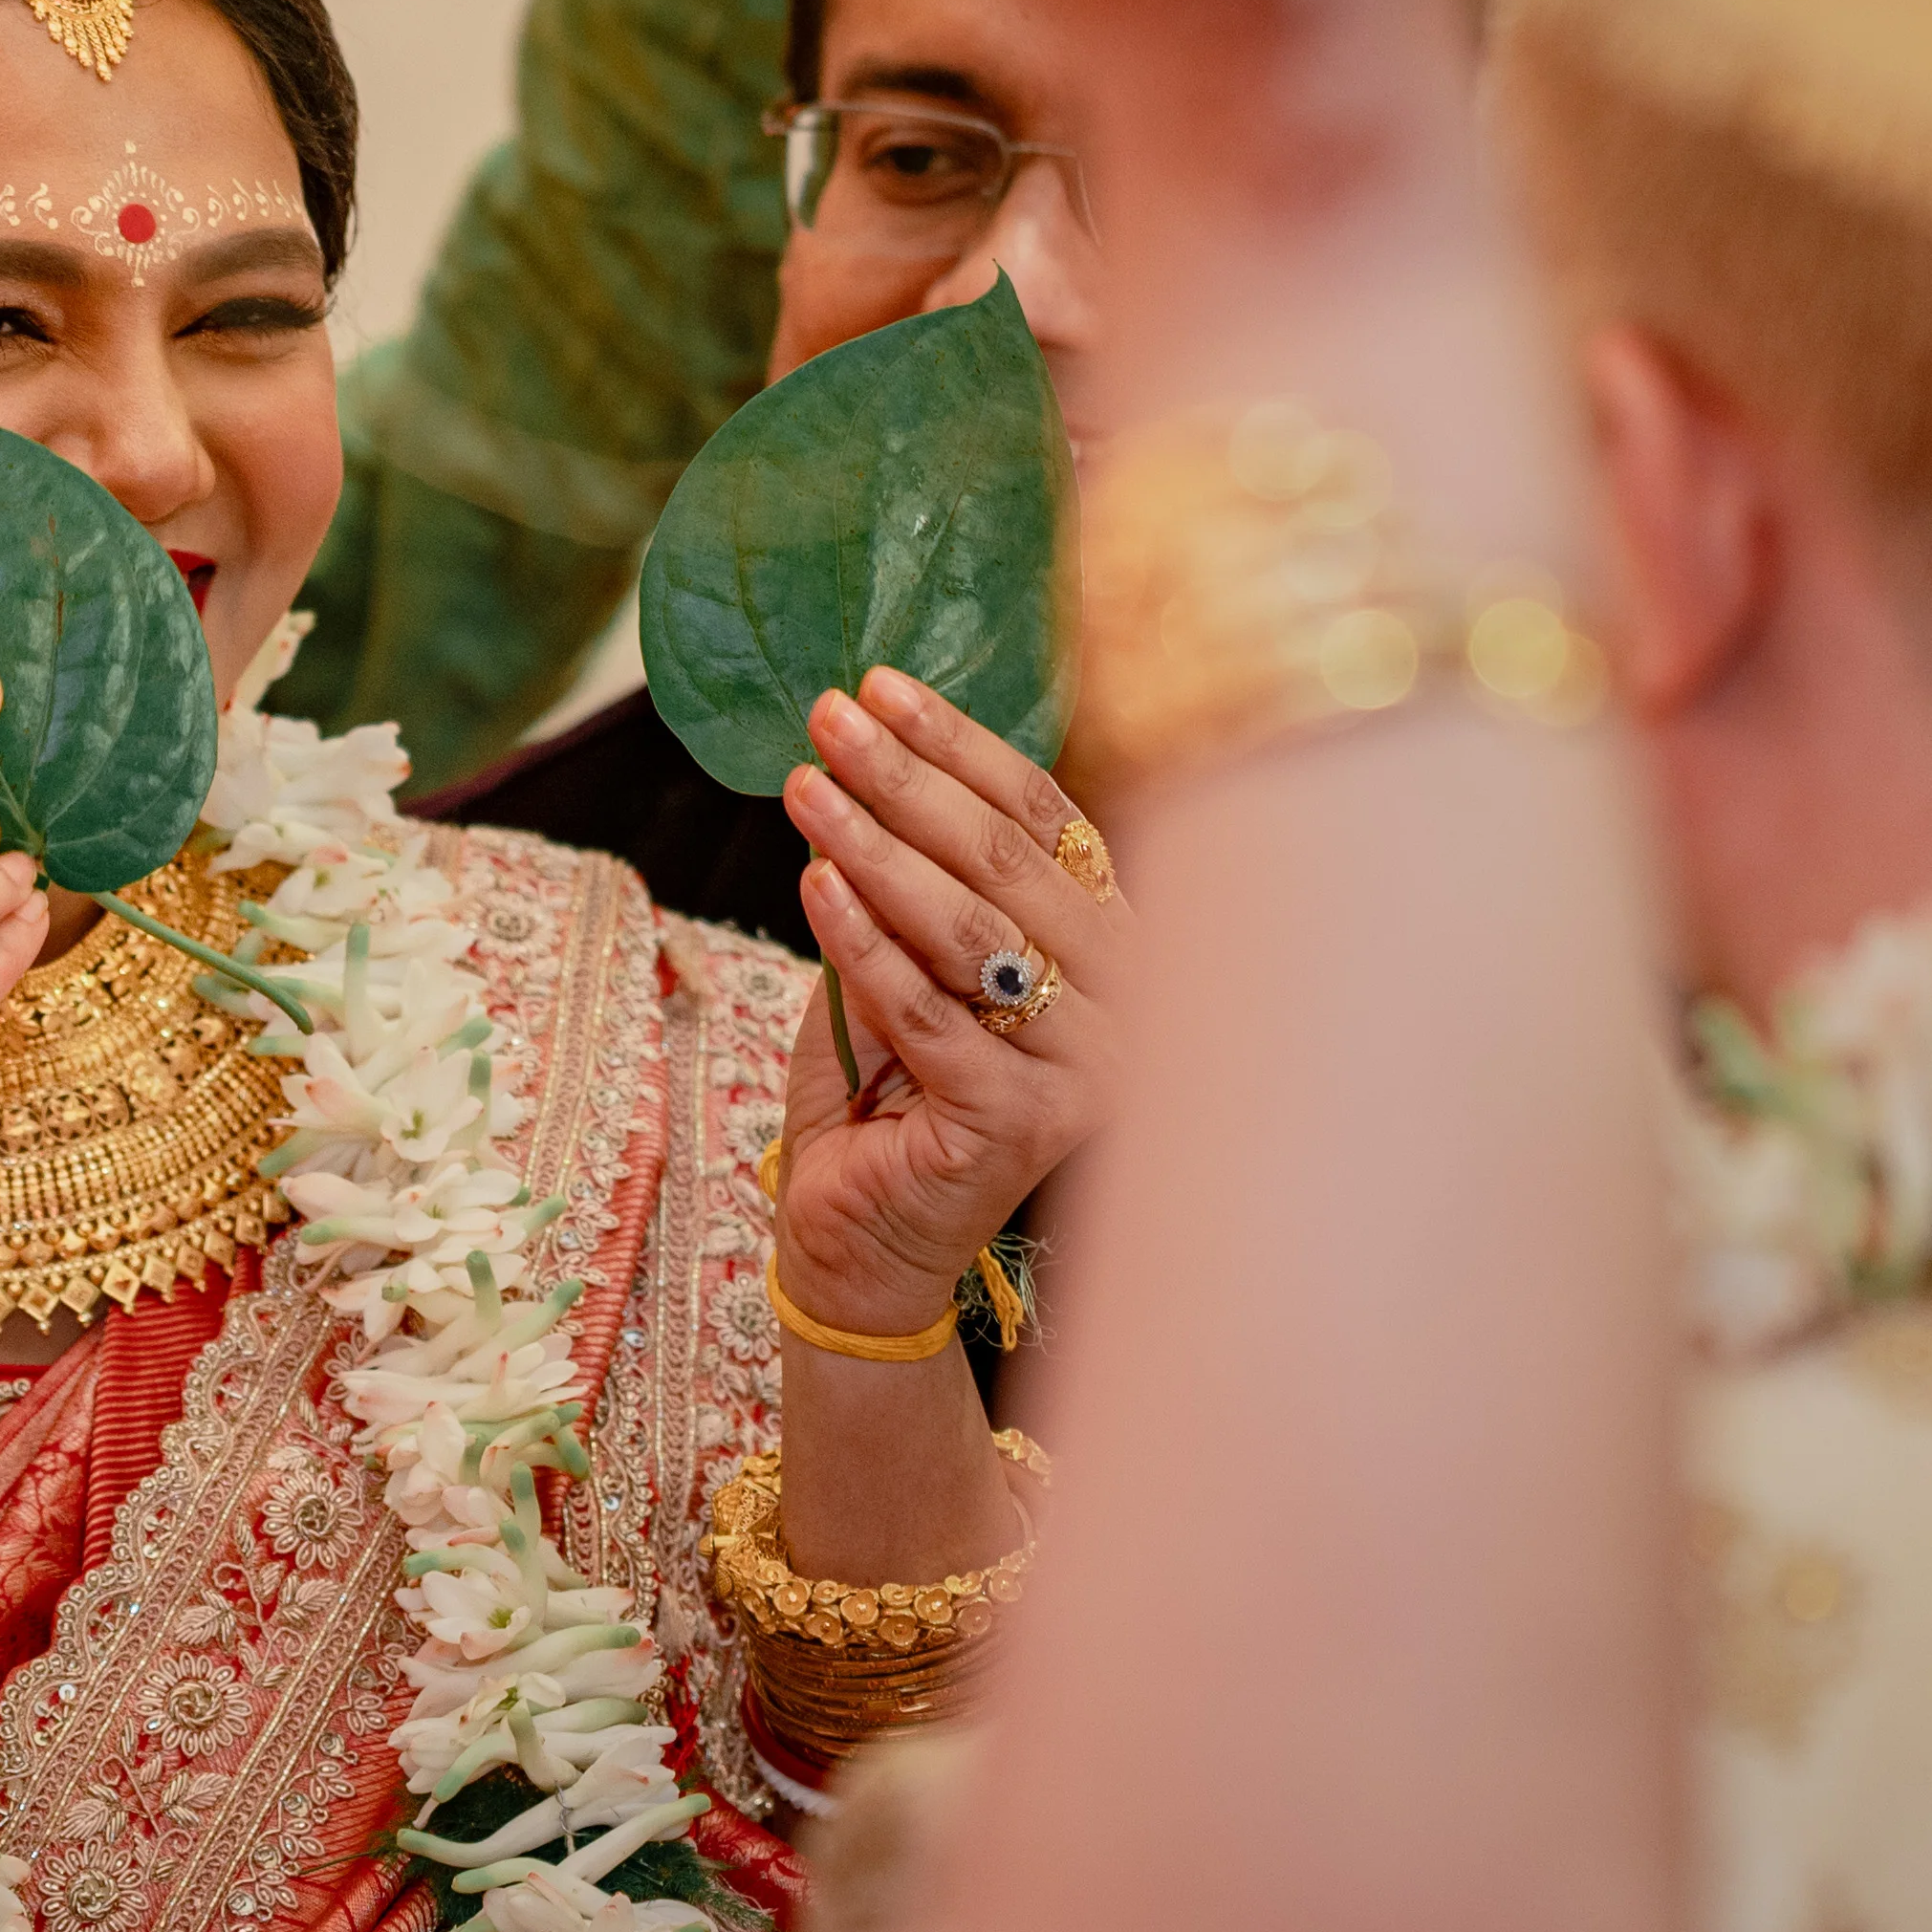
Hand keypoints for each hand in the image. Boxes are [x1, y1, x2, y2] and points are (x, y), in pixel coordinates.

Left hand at [776, 669, 1132, 1341]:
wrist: (864, 1244)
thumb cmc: (886, 1095)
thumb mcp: (908, 961)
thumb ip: (919, 879)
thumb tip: (869, 750)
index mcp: (1113, 946)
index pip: (1045, 819)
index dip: (959, 747)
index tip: (880, 687)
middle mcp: (1128, 1002)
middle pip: (1008, 863)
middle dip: (908, 781)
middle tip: (829, 718)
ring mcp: (1086, 1067)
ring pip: (970, 931)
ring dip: (875, 846)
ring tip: (804, 790)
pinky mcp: (1023, 1123)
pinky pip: (930, 1011)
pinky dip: (865, 943)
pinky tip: (816, 884)